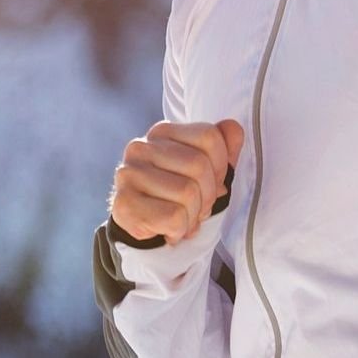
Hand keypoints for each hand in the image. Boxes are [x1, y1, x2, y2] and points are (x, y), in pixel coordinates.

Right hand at [107, 118, 242, 244]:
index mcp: (162, 132)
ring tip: (182, 218)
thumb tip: (233, 128)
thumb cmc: (178, 197)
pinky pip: (174, 216)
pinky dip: (180, 230)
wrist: (146, 229)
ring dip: (193, 216)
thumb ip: (222, 147)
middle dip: (208, 195)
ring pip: (187, 193)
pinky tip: (168, 229)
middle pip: (199, 165)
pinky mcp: (124, 203)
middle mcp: (141, 147)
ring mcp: (129, 174)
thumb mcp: (206, 170)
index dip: (220, 167)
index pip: (209, 137)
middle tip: (197, 208)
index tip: (211, 184)